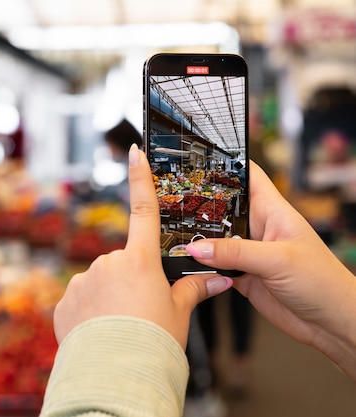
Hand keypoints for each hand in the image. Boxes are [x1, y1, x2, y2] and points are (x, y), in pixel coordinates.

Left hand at [54, 144, 232, 347]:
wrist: (115, 374)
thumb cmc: (152, 343)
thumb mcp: (178, 314)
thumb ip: (193, 290)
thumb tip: (222, 279)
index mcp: (140, 260)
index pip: (143, 210)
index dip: (139, 178)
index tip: (133, 151)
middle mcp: (108, 263)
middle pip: (122, 263)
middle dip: (130, 280)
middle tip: (140, 312)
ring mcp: (82, 280)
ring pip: (100, 282)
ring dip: (108, 298)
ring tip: (119, 327)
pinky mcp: (65, 300)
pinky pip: (80, 300)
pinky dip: (90, 312)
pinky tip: (99, 332)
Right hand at [186, 161, 355, 378]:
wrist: (330, 322)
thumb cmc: (322, 282)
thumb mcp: (277, 260)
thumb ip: (235, 253)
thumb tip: (197, 248)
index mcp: (272, 211)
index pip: (247, 176)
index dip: (226, 164)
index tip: (197, 160)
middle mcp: (258, 228)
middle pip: (222, 208)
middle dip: (199, 204)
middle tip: (171, 202)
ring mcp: (248, 252)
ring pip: (214, 239)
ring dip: (197, 239)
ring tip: (171, 234)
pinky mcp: (242, 275)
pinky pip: (214, 265)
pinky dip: (200, 266)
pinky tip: (186, 264)